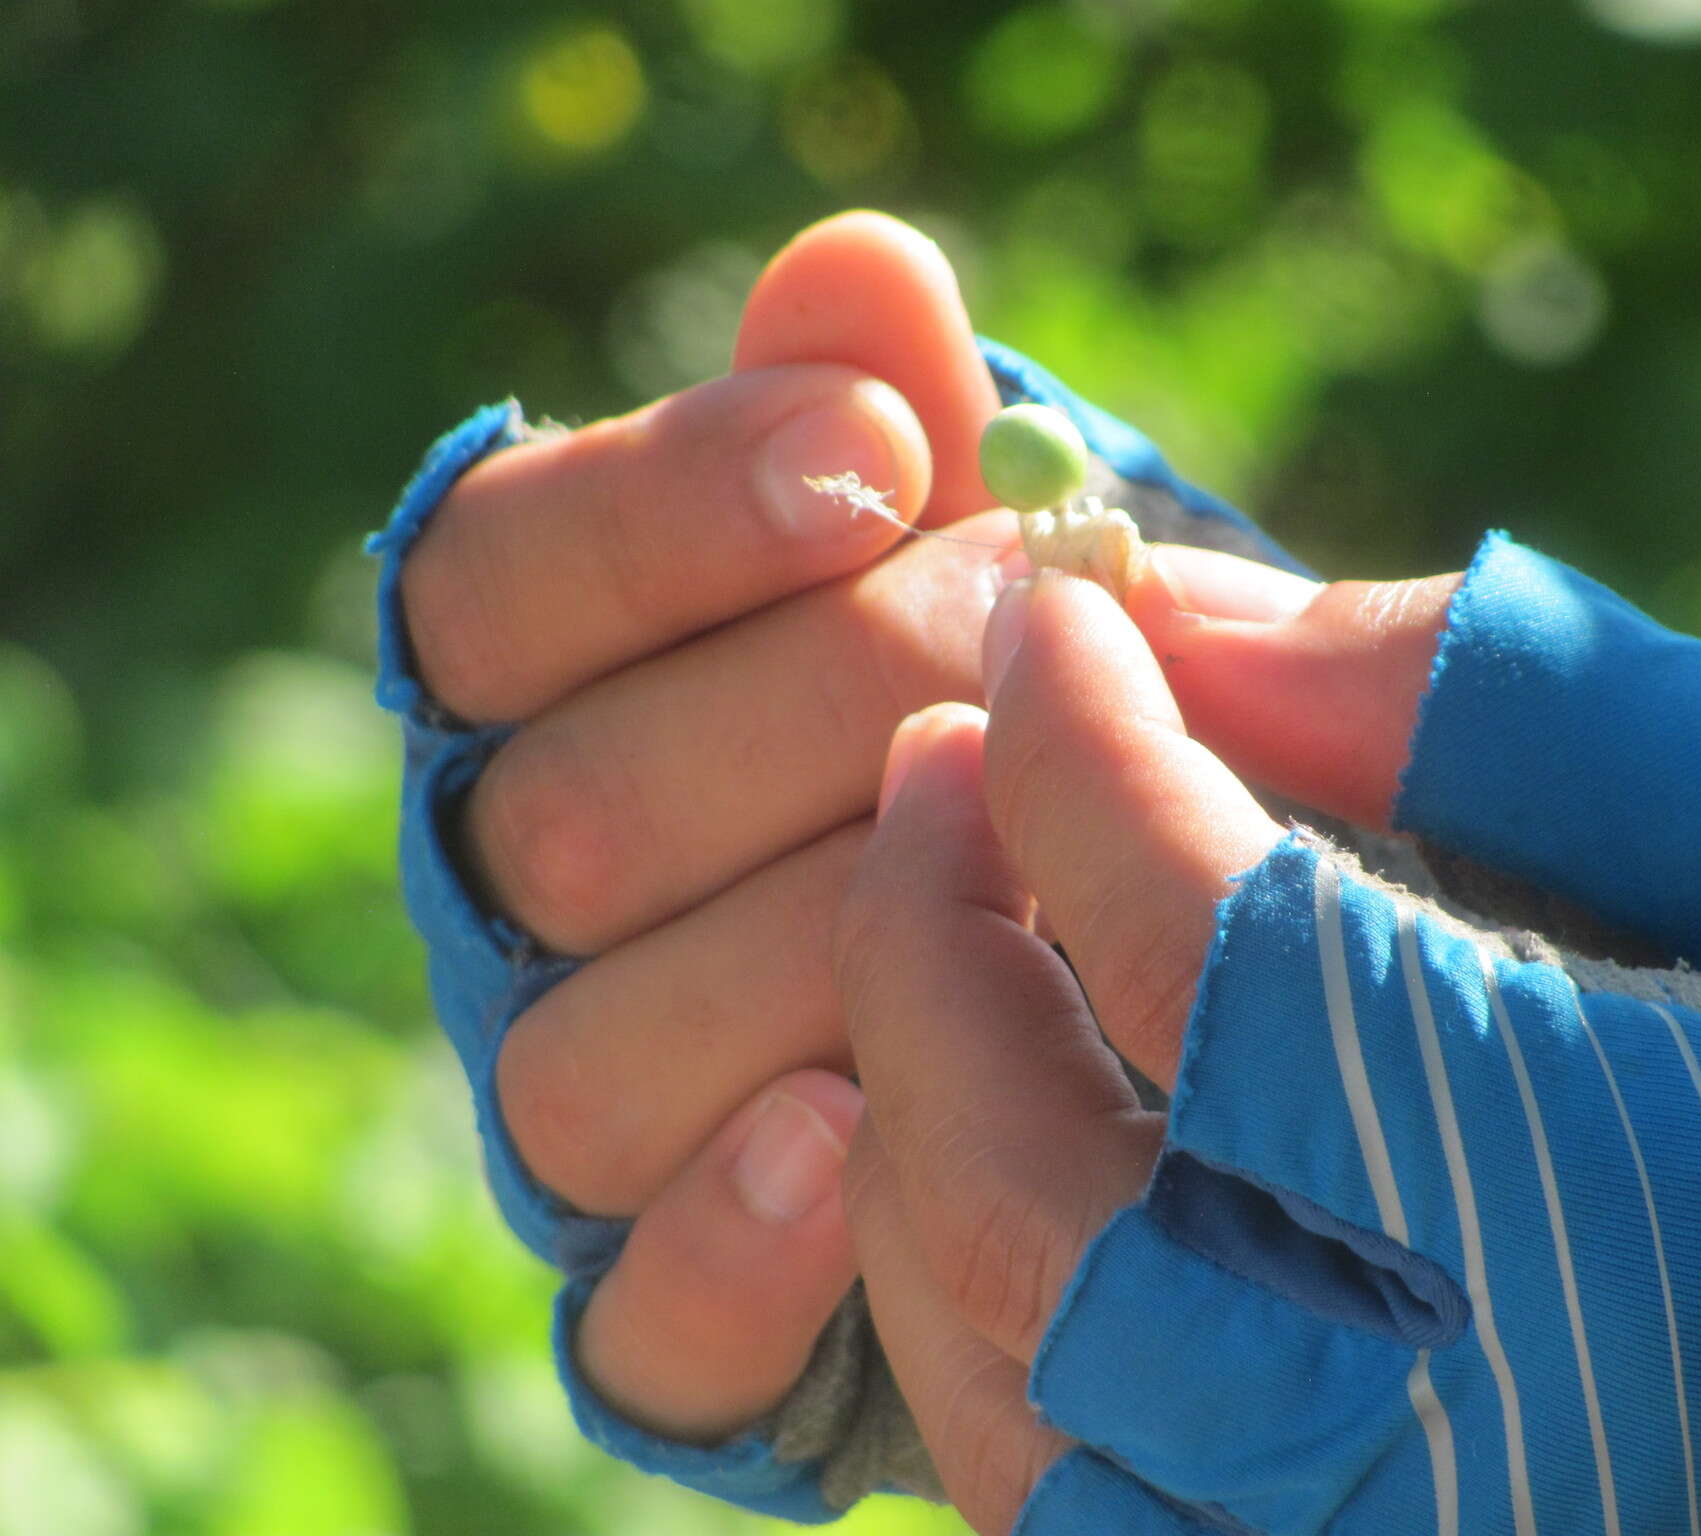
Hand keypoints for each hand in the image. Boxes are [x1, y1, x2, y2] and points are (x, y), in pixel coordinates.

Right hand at [394, 212, 1015, 1438]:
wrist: (1126, 976)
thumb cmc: (1032, 724)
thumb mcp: (986, 565)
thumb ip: (898, 430)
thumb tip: (859, 272)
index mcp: (563, 699)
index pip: (492, 585)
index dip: (672, 514)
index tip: (889, 455)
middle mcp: (537, 914)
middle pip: (561, 821)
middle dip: (822, 728)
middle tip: (1025, 682)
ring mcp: (600, 1115)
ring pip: (583, 1064)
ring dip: (813, 962)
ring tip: (1019, 888)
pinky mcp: (683, 1318)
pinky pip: (639, 1323)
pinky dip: (736, 1238)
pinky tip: (864, 1137)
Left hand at [837, 553, 1700, 1532]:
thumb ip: (1525, 713)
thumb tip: (1194, 615)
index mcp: (1583, 1223)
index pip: (1199, 944)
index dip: (1077, 734)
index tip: (1055, 603)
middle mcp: (1416, 1456)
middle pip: (1011, 1176)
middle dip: (928, 919)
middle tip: (944, 750)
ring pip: (981, 1354)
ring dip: (915, 1100)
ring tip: (963, 922)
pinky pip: (1033, 1482)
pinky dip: (969, 1285)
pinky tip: (1021, 1139)